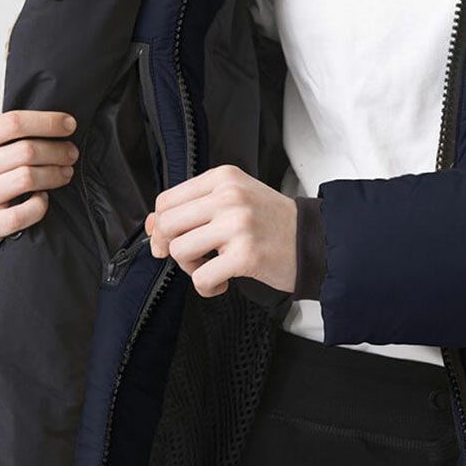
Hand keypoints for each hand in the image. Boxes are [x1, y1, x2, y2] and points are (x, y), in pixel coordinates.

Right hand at [0, 109, 77, 241]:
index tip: (70, 125)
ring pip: (27, 179)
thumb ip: (20, 131)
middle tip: (71, 153)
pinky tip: (43, 198)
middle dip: (57, 150)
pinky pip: (22, 213)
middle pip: (25, 151)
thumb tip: (64, 123)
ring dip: (55, 174)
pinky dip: (40, 205)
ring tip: (65, 172)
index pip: (12, 123)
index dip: (47, 122)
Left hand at [144, 164, 296, 297]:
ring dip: (191, 268)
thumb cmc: (271, 222)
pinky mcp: (245, 255)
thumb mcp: (233, 200)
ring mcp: (237, 225)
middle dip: (170, 247)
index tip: (169, 240)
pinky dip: (207, 287)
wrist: (314, 240)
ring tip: (212, 267)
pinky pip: (202, 278)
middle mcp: (229, 197)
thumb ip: (194, 207)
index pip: (167, 200)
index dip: (160, 225)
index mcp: (223, 178)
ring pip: (180, 250)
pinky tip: (222, 282)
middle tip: (190, 258)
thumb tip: (151, 224)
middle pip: (168, 223)